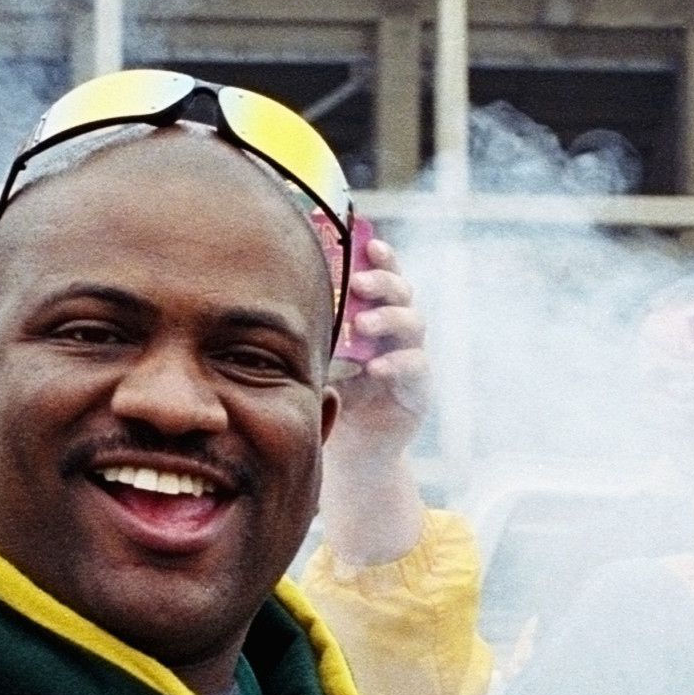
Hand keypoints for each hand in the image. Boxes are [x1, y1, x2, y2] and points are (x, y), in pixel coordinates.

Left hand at [314, 225, 433, 565]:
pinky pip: (416, 367)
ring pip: (414, 324)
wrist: (348, 450)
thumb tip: (276, 287)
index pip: (384, 275)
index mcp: (373, 312)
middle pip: (402, 292)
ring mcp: (410, 357)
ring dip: (388, 319)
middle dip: (383, 282)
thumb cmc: (327, 393)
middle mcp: (396, 330)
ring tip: (363, 325)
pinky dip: (397, 363)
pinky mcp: (418, 389)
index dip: (382, 257)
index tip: (369, 244)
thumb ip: (313, 325)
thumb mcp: (317, 355)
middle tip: (359, 283)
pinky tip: (376, 367)